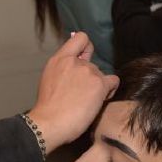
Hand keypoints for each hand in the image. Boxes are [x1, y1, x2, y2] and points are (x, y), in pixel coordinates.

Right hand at [27, 32, 118, 152]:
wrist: (49, 123)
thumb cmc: (47, 108)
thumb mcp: (49, 79)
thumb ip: (62, 69)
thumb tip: (72, 67)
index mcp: (59, 59)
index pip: (80, 38)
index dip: (86, 48)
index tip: (84, 58)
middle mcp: (75, 61)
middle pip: (92, 64)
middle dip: (90, 78)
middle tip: (81, 94)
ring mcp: (88, 71)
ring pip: (101, 75)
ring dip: (98, 87)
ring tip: (87, 102)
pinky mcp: (99, 84)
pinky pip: (113, 82)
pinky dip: (110, 90)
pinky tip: (101, 100)